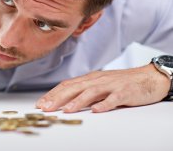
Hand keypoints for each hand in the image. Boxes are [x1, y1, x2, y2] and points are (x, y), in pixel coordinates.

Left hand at [36, 64, 170, 112]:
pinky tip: (96, 111)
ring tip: (66, 110)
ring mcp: (111, 85)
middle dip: (58, 98)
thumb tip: (65, 99)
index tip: (40, 104)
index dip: (52, 94)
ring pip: (91, 92)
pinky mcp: (125, 92)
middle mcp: (97, 80)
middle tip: (46, 108)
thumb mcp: (99, 84)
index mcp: (89, 78)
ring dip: (77, 102)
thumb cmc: (121, 82)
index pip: (66, 85)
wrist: (148, 77)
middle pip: (74, 88)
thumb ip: (84, 90)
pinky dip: (105, 104)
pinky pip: (114, 99)